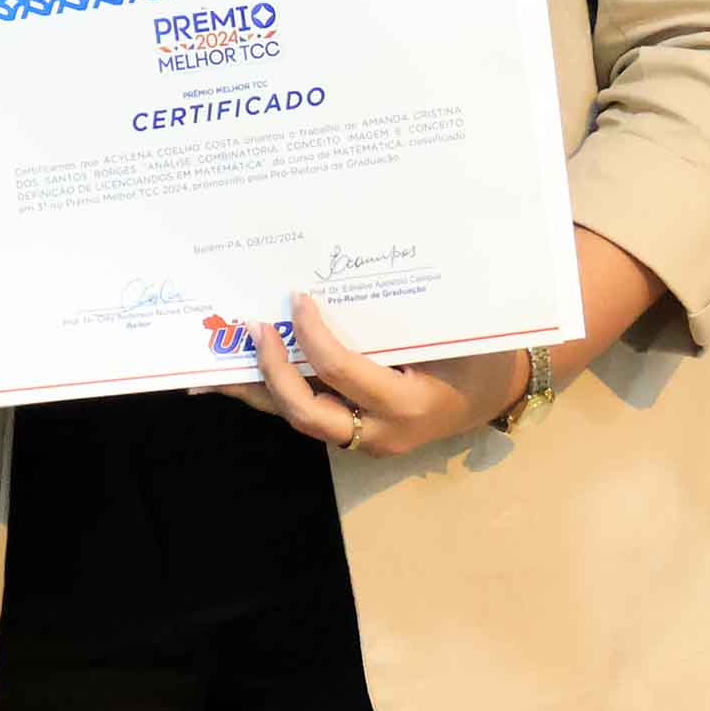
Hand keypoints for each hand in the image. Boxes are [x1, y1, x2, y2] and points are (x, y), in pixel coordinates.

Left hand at [209, 291, 522, 458]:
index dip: (313, 337)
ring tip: (214, 365)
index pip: (343, 372)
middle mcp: (379, 431)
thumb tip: (342, 272)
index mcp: (408, 405)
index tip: (297, 300)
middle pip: (307, 412)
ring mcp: (363, 438)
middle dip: (272, 372)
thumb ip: (403, 318)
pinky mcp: (352, 431)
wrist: (495, 394)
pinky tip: (238, 375)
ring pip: (298, 418)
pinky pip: (307, 413)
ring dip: (257, 389)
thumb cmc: (480, 356)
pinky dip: (272, 393)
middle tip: (252, 328)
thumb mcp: (453, 335)